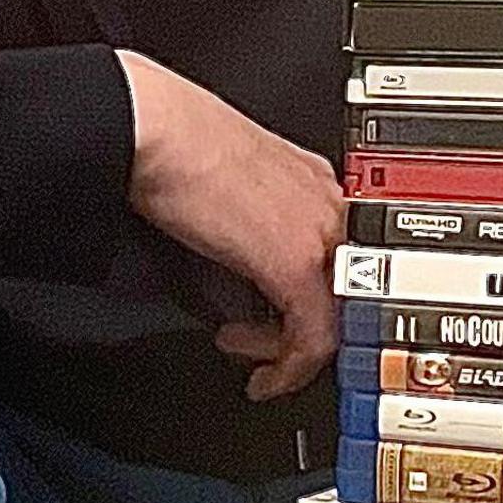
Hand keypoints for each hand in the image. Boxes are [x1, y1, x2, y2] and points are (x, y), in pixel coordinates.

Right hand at [118, 52, 345, 402]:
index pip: (337, 256)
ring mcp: (318, 232)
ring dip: (290, 351)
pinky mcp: (296, 262)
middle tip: (264, 348)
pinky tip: (261, 375)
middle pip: (344, 291)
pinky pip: (312, 337)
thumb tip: (230, 268)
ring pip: (336, 318)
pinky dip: (287, 367)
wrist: (157, 127)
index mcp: (312, 180)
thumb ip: (243, 224)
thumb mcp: (225, 187)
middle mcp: (326, 203)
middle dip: (301, 331)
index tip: (280, 318)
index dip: (310, 298)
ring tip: (249, 353)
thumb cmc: (171, 143)